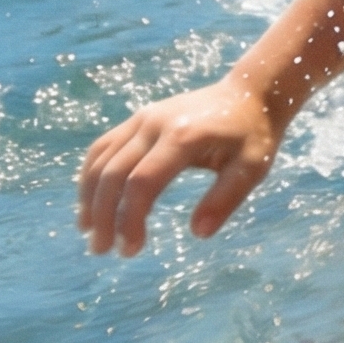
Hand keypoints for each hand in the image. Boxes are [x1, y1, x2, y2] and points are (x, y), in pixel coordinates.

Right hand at [78, 78, 280, 256]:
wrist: (249, 92)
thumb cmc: (254, 134)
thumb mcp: (253, 166)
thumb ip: (226, 198)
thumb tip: (198, 233)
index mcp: (184, 136)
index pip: (142, 183)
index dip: (129, 219)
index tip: (130, 250)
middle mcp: (156, 123)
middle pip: (113, 173)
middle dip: (103, 215)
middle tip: (103, 250)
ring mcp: (144, 117)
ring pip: (101, 159)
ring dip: (90, 197)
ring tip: (90, 232)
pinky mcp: (139, 118)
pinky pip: (103, 146)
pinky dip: (91, 175)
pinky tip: (91, 201)